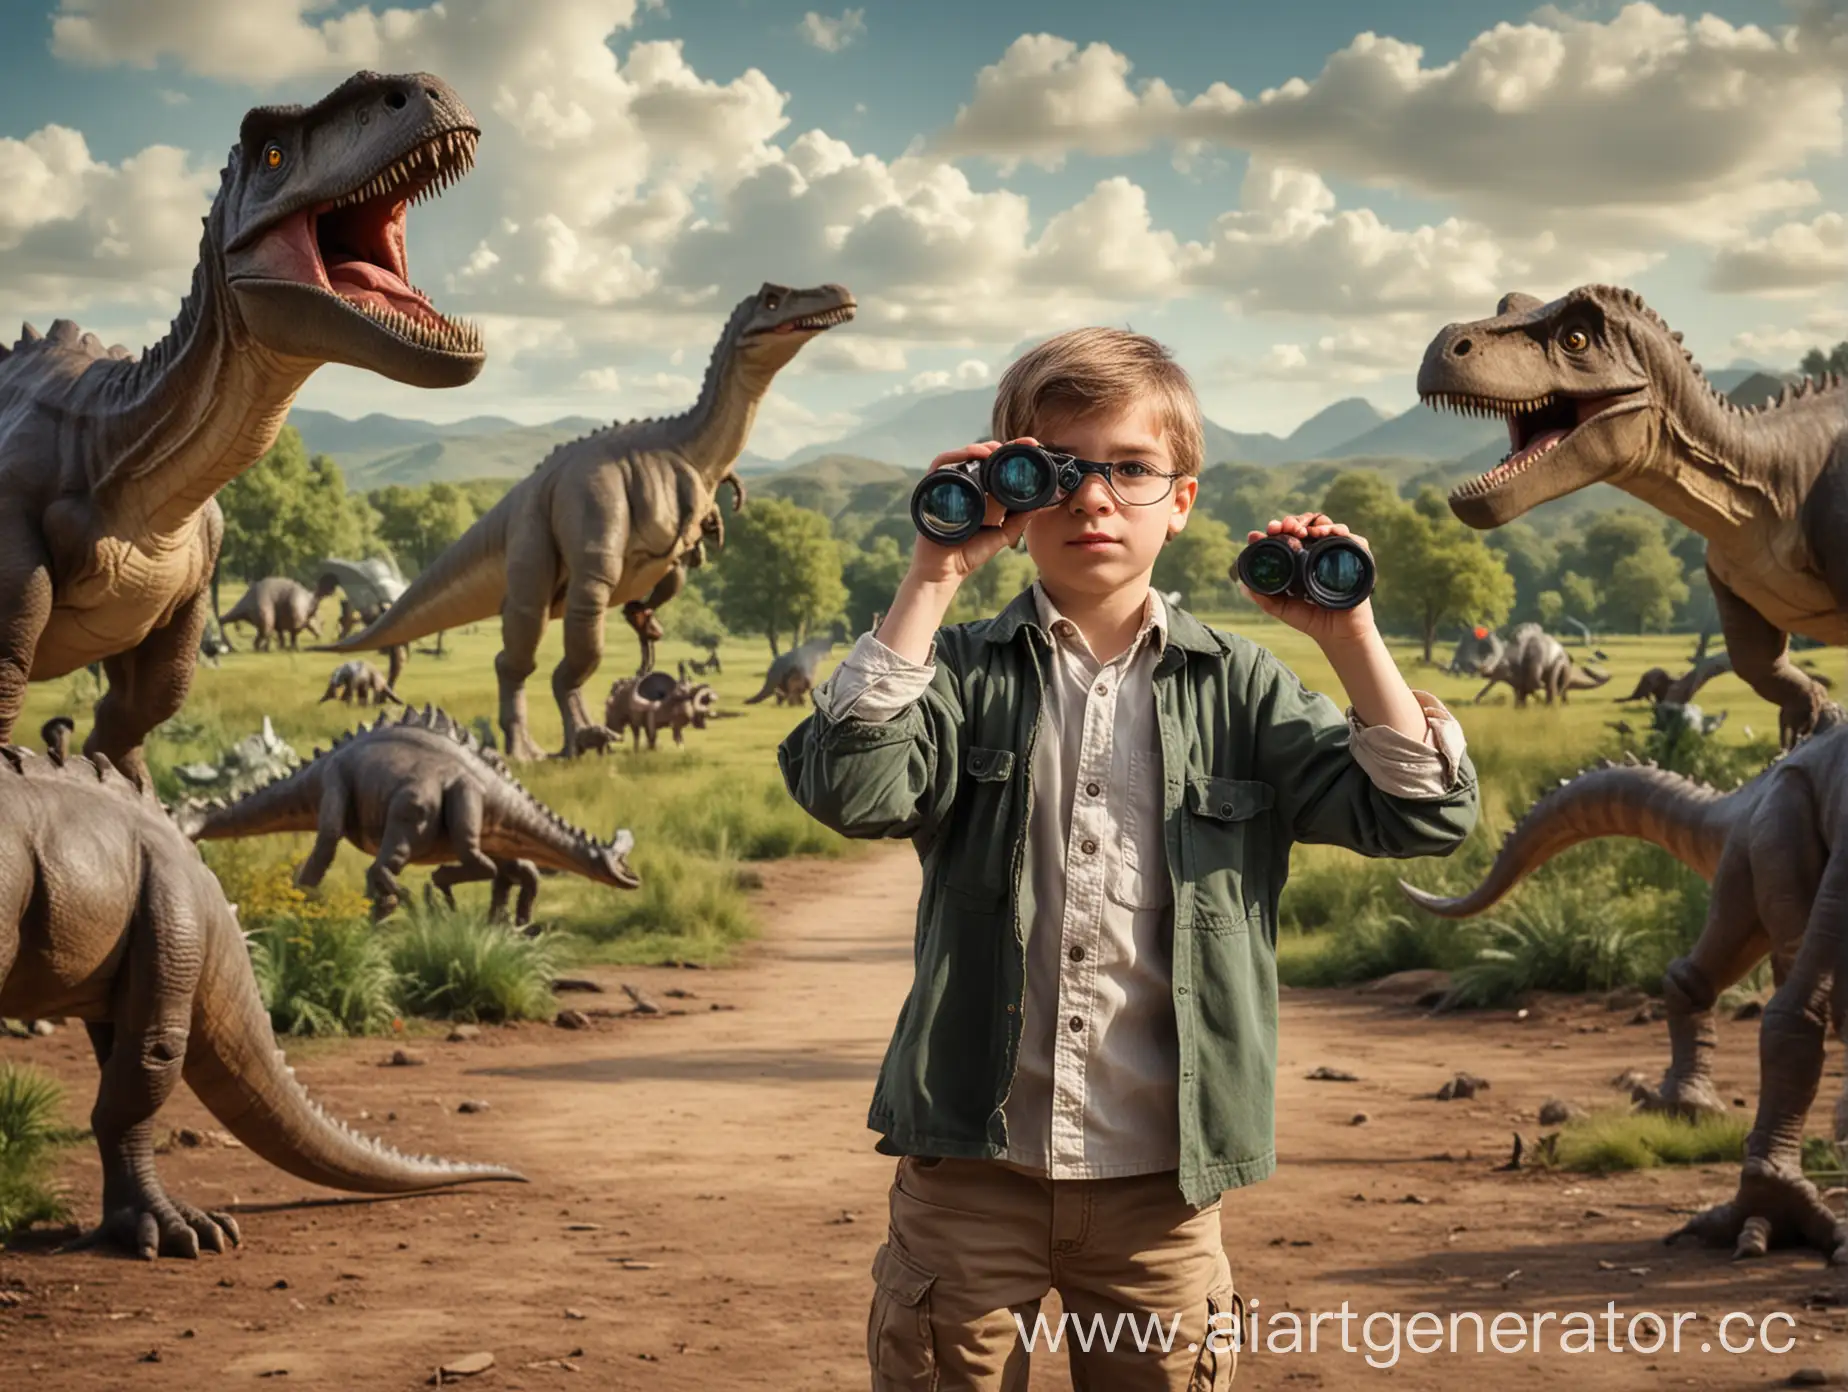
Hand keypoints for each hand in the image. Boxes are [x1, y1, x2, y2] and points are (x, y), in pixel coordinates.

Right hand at [906, 439, 1039, 586]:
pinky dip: (958, 454)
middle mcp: (964, 485)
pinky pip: (941, 464)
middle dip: (1003, 447)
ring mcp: (948, 485)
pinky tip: (977, 454)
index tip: (1033, 447)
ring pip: (963, 455)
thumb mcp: (1002, 534)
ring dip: (982, 447)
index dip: (1014, 454)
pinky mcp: (932, 488)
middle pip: (981, 456)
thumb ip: (1020, 519)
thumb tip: (1042, 502)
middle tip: (1024, 444)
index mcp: (980, 492)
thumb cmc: (968, 554)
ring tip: (1000, 448)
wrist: (945, 572)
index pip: (996, 465)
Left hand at [1239, 512, 1379, 647]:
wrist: (1338, 634)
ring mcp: (1336, 553)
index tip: (1266, 531)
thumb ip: (1263, 597)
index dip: (1276, 529)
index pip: (1286, 535)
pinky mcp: (1356, 557)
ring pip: (1326, 525)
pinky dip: (1338, 530)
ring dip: (1312, 522)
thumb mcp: (1281, 608)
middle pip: (1305, 524)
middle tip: (1283, 527)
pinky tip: (1325, 533)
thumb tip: (1241, 585)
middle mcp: (1317, 552)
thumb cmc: (1311, 619)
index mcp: (1299, 559)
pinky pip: (1351, 537)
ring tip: (1303, 530)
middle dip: (1292, 521)